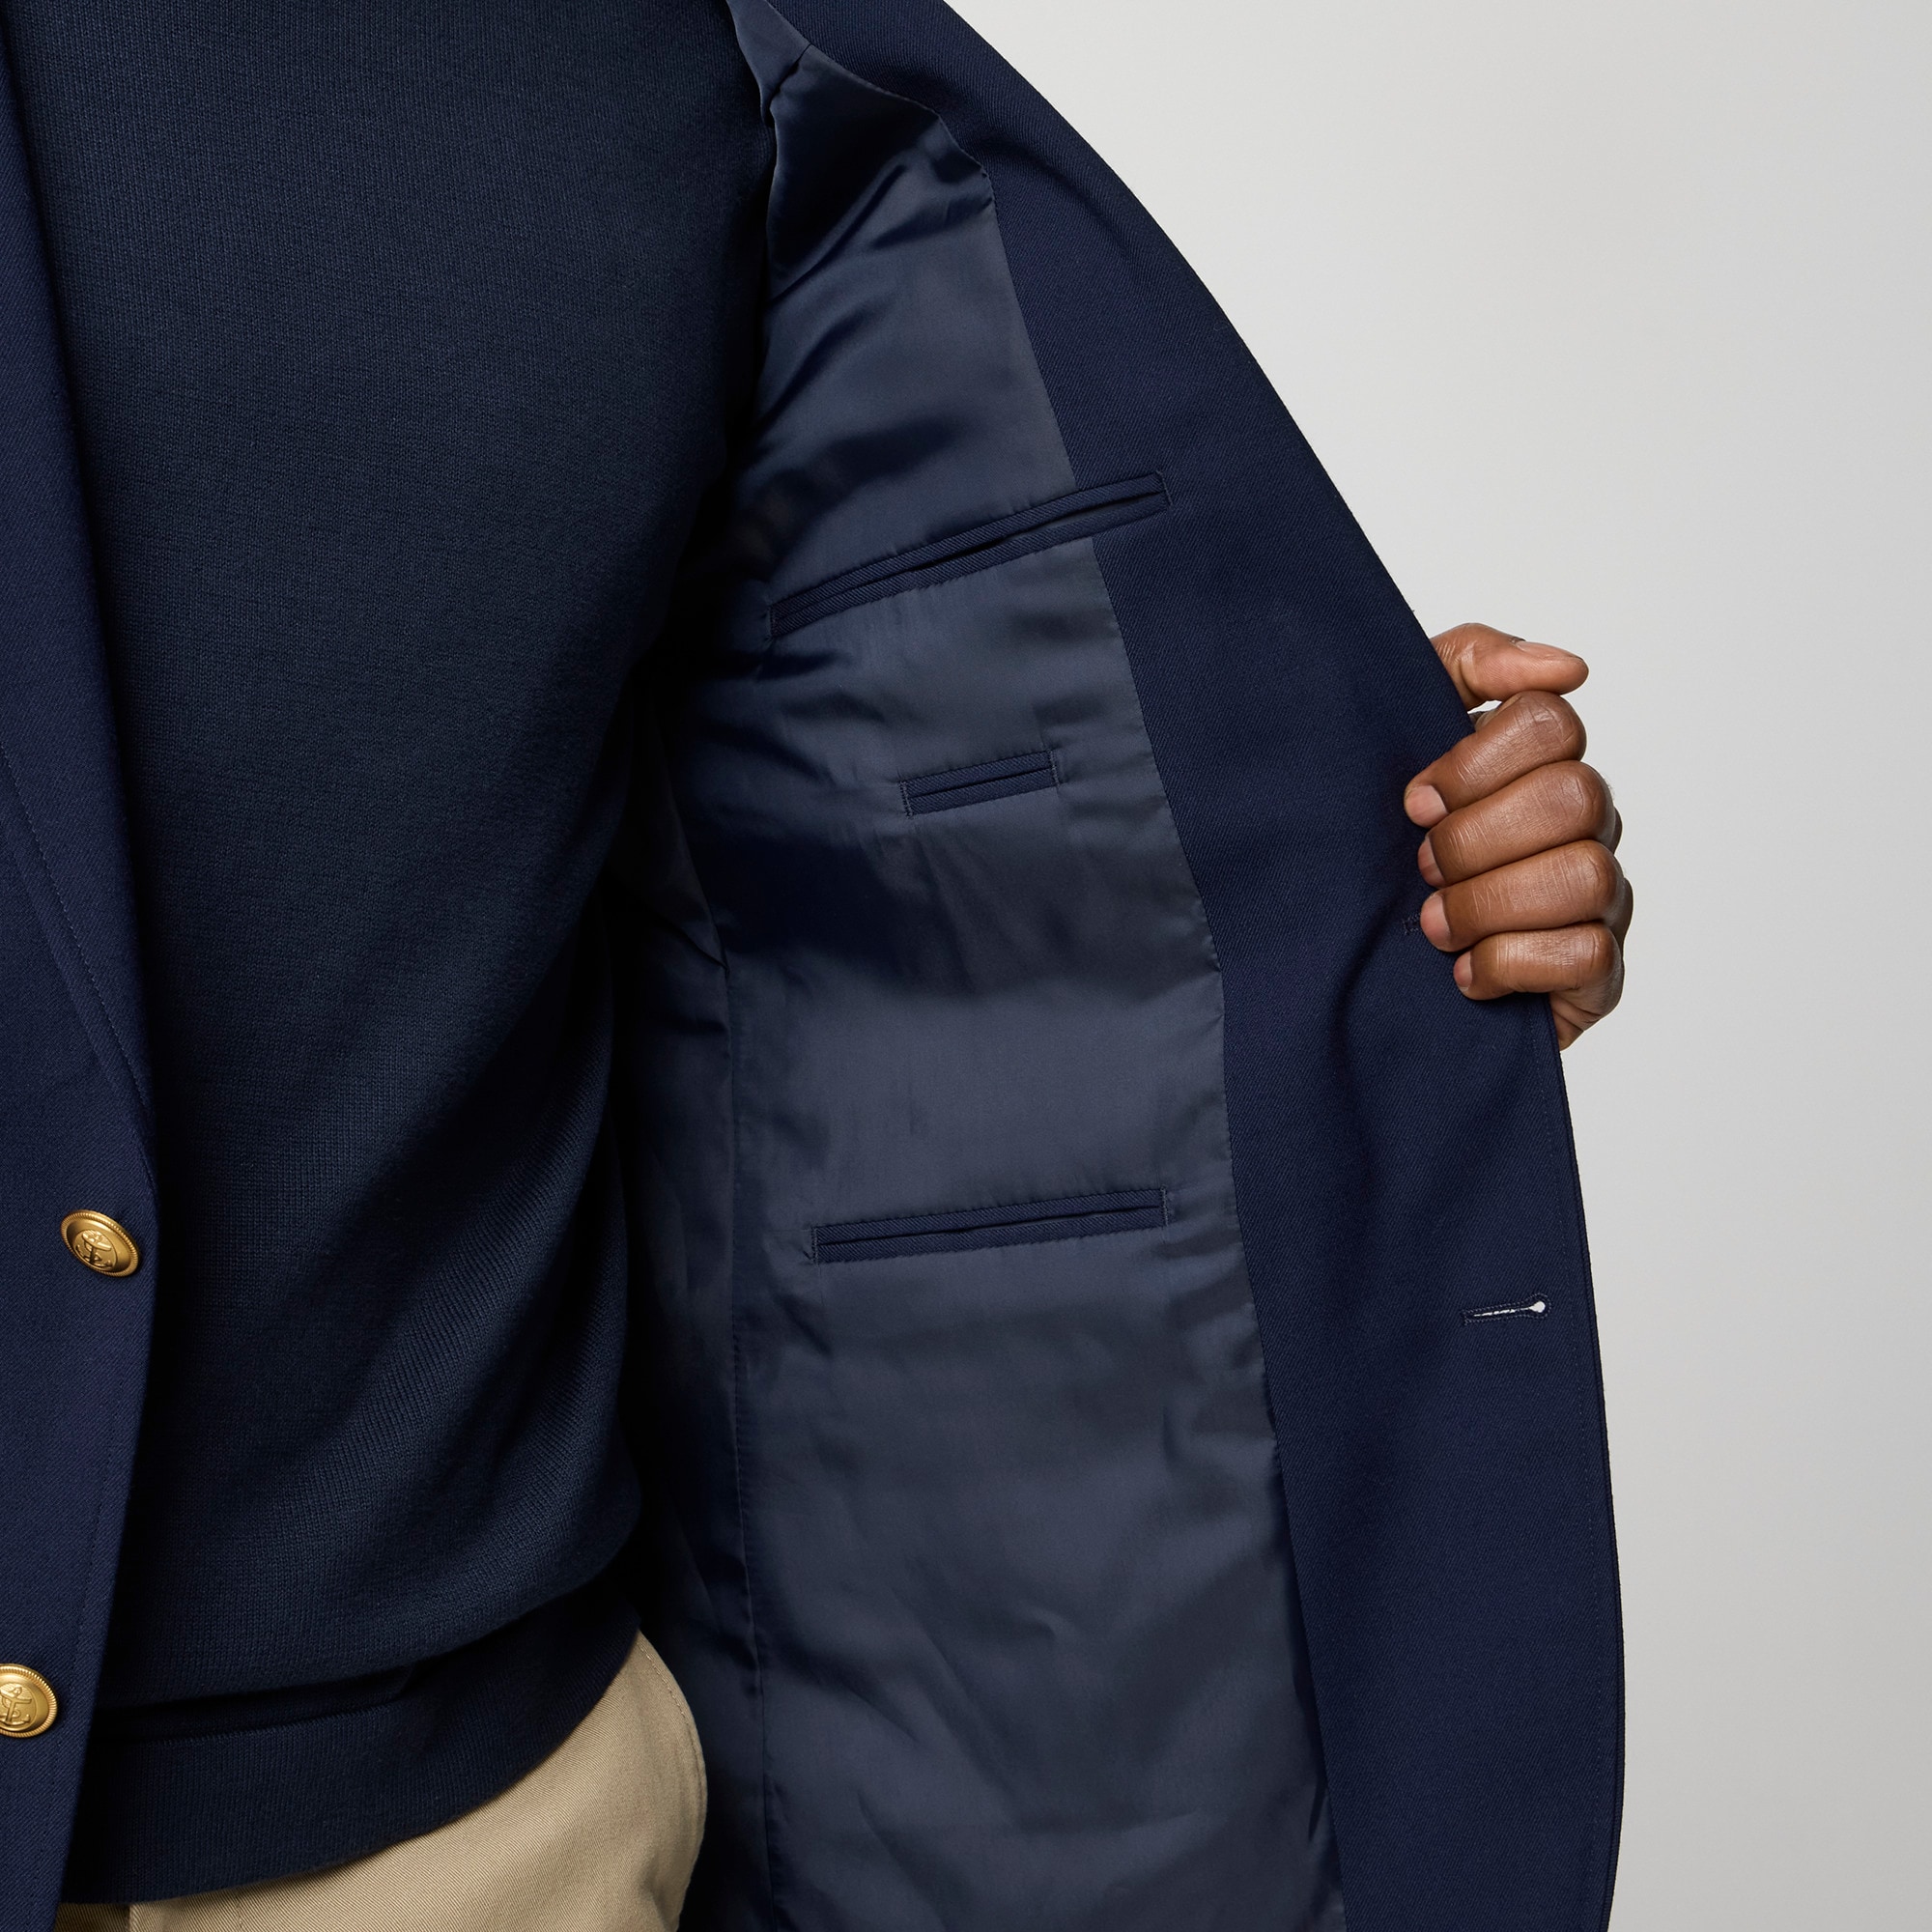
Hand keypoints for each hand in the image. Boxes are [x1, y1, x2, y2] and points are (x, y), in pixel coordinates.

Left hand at [1404, 623, 1631, 1047]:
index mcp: (1540, 762)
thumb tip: (1568, 668)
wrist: (1349, 957)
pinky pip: (1590, 955)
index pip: (1549, 721)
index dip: (1473, 764)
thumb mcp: (1397, 726)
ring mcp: (1601, 896)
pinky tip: (1467, 972)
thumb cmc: (1377, 839)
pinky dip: (1513, 964)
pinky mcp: (1596, 972)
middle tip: (1423, 869)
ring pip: (1586, 874)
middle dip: (1475, 838)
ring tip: (1435, 925)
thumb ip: (1473, 662)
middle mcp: (1584, 823)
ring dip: (1489, 904)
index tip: (1415, 804)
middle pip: (1573, 796)